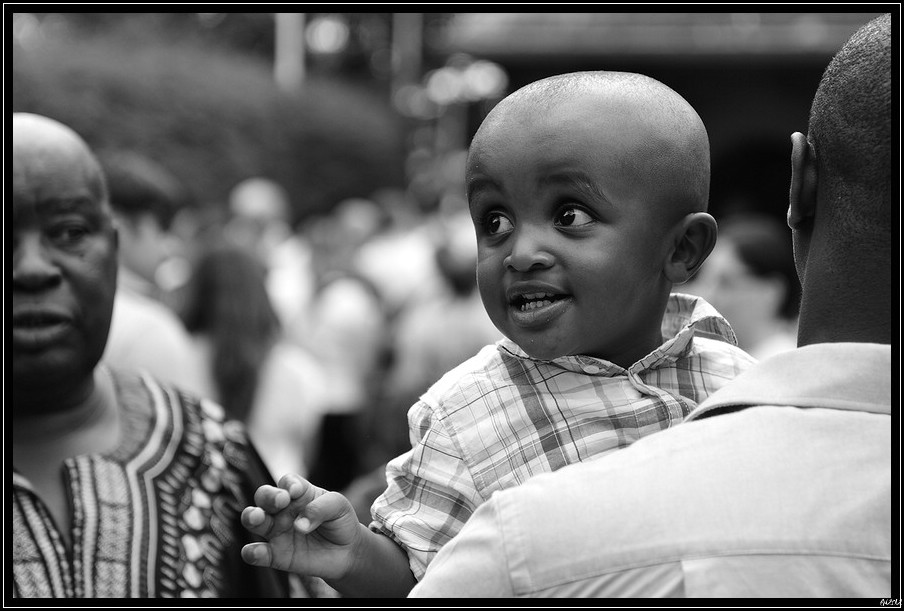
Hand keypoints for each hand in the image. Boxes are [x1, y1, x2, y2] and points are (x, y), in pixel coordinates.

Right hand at [241, 473, 362, 580]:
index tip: (296, 491)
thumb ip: (320, 509)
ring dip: (251, 517)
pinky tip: (255, 552)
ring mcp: (277, 531)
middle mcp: (283, 510)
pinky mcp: (275, 555)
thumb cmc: (340, 521)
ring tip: (257, 518)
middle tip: (280, 502)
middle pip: (264, 496)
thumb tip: (299, 525)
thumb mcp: (338, 506)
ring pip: (254, 520)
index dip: (289, 484)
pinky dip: (252, 552)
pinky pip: (257, 553)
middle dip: (267, 496)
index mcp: (299, 493)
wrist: (347, 552)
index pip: (287, 482)